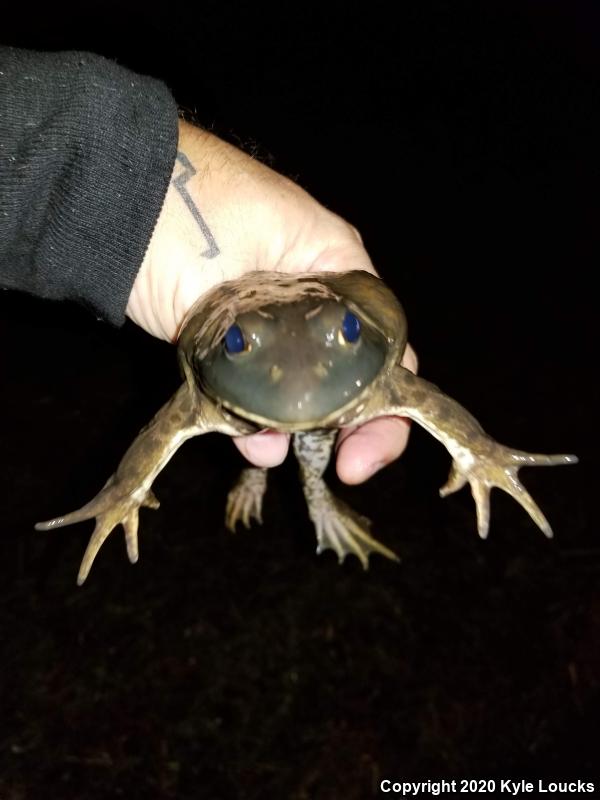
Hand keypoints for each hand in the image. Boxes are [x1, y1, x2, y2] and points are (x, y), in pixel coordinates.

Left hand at [127, 120, 417, 482]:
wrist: (119, 210)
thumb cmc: (205, 213)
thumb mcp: (290, 245)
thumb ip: (322, 310)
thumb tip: (324, 390)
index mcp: (336, 272)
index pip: (387, 350)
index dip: (392, 405)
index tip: (368, 450)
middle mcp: (307, 308)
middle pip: (349, 383)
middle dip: (350, 429)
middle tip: (346, 468)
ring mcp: (263, 333)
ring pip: (296, 398)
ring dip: (296, 432)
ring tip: (274, 449)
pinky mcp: (222, 350)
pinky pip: (249, 399)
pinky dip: (252, 426)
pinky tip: (252, 443)